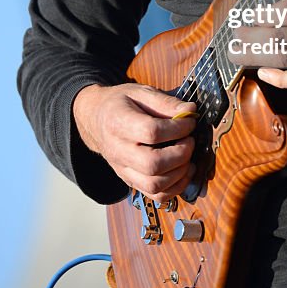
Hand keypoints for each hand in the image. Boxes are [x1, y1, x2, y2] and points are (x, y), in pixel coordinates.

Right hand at [72, 82, 196, 202]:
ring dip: (180, 173)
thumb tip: (190, 111)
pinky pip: (155, 195)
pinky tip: (184, 171)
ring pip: (154, 185)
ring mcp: (123, 169)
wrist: (96, 119)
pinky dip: (175, 187)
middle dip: (181, 154)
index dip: (177, 128)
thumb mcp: (140, 92)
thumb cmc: (120, 104)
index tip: (189, 121)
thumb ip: (165, 102)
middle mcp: (118, 151)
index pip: (151, 132)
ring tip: (188, 156)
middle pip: (153, 164)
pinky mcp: (130, 181)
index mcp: (119, 123)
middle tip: (189, 140)